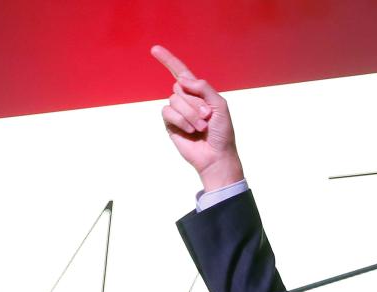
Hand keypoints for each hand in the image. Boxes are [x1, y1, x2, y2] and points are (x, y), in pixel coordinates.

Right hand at [151, 45, 244, 190]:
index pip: (180, 72)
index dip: (168, 60)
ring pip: (174, 100)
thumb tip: (181, 80)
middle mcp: (186, 100)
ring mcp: (177, 112)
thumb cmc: (222, 132)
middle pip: (180, 88)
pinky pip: (168, 112)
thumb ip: (203, 88)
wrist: (216, 155)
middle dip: (195, 103)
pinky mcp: (170, 124)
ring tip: (201, 127)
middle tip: (207, 117)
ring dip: (190, 114)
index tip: (154, 49)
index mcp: (198, 93)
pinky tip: (191, 131)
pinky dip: (181, 121)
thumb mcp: (220, 105)